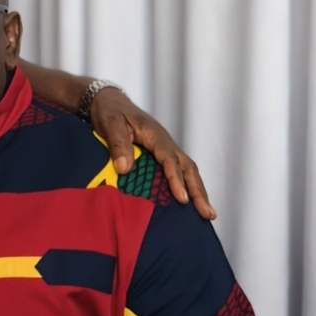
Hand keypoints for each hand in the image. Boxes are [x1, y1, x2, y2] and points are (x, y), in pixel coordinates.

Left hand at [90, 87, 214, 219]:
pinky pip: (178, 171)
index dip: (176, 180)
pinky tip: (189, 203)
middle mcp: (165, 142)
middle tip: (208, 214)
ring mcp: (164, 148)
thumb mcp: (110, 124)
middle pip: (188, 167)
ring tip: (207, 214)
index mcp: (155, 135)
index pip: (170, 160)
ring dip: (198, 191)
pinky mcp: (159, 154)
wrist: (107, 101)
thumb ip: (118, 144)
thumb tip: (124, 169)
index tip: (182, 199)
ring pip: (187, 170)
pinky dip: (187, 186)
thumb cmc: (109, 111)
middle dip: (199, 191)